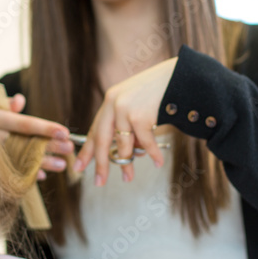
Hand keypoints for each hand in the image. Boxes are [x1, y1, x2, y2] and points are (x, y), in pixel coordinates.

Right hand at [0, 93, 74, 179]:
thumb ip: (4, 103)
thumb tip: (21, 101)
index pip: (25, 124)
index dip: (46, 128)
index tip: (65, 131)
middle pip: (27, 143)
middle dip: (50, 146)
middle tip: (71, 149)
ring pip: (22, 159)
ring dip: (44, 163)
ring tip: (63, 165)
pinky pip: (11, 170)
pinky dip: (26, 173)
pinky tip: (41, 175)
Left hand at [76, 57, 176, 185]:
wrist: (178, 76)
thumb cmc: (159, 91)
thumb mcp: (136, 103)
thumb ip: (127, 124)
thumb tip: (125, 154)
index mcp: (110, 100)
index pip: (95, 130)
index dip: (87, 150)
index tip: (79, 166)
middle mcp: (113, 103)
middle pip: (102, 140)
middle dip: (100, 164)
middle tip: (98, 182)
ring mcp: (125, 110)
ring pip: (124, 145)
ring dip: (127, 163)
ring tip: (128, 178)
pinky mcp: (140, 116)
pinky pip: (145, 143)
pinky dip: (152, 154)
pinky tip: (157, 162)